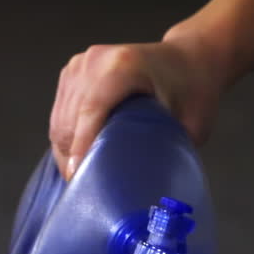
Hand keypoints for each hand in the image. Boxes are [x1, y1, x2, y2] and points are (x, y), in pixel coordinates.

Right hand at [49, 36, 223, 179]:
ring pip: (59, 122)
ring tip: (84, 180)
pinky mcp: (72, 73)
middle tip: (87, 193)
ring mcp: (80, 65)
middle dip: (72, 160)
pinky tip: (82, 159)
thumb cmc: (194, 91)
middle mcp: (95, 61)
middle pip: (70, 121)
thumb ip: (168, 152)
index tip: (79, 180)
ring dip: (66, 154)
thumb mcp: (192, 125)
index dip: (82, 148)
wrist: (187, 60)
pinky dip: (66, 142)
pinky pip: (59, 116)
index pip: (91, 110)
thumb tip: (145, 190)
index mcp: (124, 65)